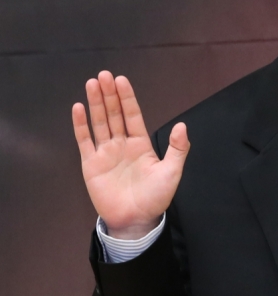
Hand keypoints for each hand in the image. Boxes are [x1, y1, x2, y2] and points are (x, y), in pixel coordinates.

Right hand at [72, 71, 189, 239]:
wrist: (137, 220)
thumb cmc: (156, 197)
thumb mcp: (172, 171)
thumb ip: (178, 148)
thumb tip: (182, 125)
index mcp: (141, 143)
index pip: (133, 114)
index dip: (127, 98)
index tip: (121, 80)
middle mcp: (122, 144)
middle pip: (114, 114)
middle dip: (109, 94)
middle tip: (104, 74)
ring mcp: (106, 153)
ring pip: (99, 123)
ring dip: (95, 103)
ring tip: (92, 83)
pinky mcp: (91, 165)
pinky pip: (84, 141)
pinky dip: (80, 125)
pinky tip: (78, 107)